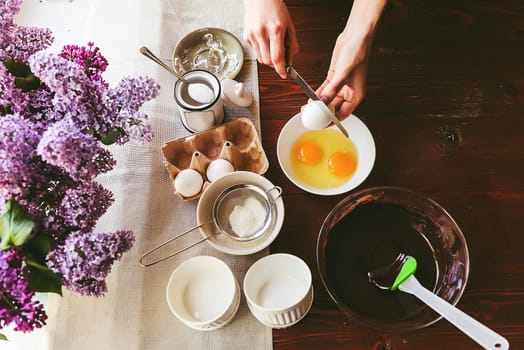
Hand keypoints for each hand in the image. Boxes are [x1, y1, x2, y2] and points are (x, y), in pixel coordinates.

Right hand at [243, 0, 299, 77]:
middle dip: (275, 64)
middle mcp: (262, 32)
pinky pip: (255, 52)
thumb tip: (290, 61)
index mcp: (275, 29)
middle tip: (280, 59)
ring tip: (272, 48)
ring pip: (261, 59)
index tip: (284, 74)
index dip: (281, 69)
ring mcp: (252, 35)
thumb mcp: (289, 25)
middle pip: (268, 61)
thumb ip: (292, 45)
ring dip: (268, 59)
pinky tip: (264, 41)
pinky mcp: (246, 36)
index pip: (277, 57)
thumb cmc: (275, 8)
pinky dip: (261, 51)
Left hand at [316, 0, 385, 119]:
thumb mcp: (343, 74)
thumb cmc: (357, 54)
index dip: (331, 121)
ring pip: (328, 99)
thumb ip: (332, 90)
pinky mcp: (335, 76)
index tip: (320, 125)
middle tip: (310, 117)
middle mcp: (349, 92)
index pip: (343, 114)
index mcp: (357, 95)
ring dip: (318, 104)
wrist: (355, 37)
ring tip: (307, 109)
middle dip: (322, 113)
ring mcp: (341, 84)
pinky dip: (318, 94)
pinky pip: (325, 89)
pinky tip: (310, 98)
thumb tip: (322, 103)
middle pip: (334, 107)